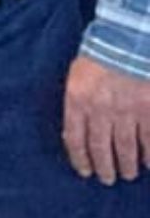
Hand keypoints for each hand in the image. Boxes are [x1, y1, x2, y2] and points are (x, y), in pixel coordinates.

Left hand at [63, 54, 149, 183]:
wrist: (128, 39)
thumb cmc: (99, 56)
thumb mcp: (77, 78)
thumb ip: (78, 104)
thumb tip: (78, 133)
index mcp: (78, 100)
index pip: (75, 139)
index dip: (80, 159)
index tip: (85, 172)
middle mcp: (101, 109)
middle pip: (101, 148)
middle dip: (104, 167)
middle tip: (107, 179)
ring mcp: (127, 111)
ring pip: (126, 147)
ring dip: (127, 164)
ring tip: (128, 174)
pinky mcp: (149, 110)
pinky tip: (149, 163)